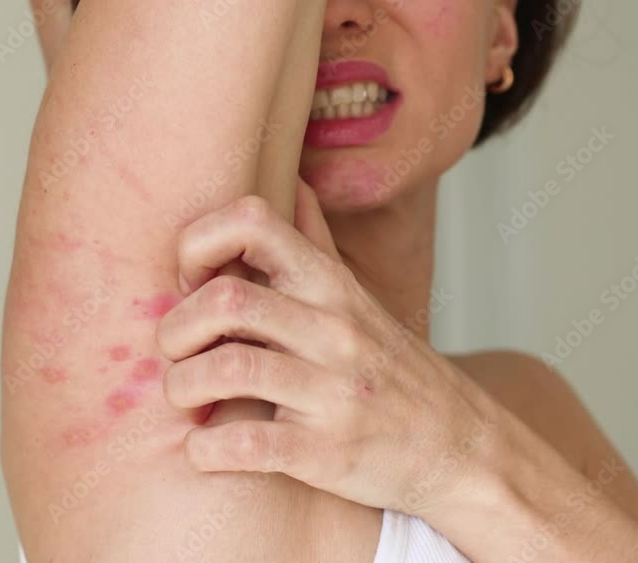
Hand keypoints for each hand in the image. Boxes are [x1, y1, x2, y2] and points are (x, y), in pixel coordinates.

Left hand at [155, 181, 504, 516]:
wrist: (462, 450)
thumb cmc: (392, 370)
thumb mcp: (358, 297)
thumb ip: (315, 242)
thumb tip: (292, 182)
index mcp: (329, 285)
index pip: (252, 222)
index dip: (199, 244)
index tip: (190, 282)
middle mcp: (332, 329)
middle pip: (225, 300)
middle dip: (175, 328)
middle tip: (175, 352)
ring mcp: (332, 391)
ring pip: (227, 369)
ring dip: (182, 387)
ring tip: (185, 399)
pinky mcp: (326, 452)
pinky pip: (245, 445)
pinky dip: (205, 449)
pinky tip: (203, 449)